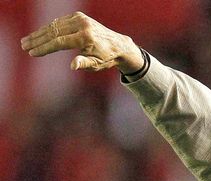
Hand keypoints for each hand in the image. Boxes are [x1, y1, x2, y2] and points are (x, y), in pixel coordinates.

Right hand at [20, 11, 143, 73]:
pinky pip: (60, 22)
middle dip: (37, 39)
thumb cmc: (106, 58)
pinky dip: (49, 28)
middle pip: (54, 32)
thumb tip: (72, 66)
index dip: (44, 48)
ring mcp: (80, 19)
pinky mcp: (79, 16)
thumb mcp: (96, 64)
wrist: (119, 45)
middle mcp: (82, 25)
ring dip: (40, 33)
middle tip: (24, 46)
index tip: (32, 52)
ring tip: (27, 41)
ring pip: (55, 25)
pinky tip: (39, 34)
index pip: (59, 42)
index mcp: (85, 37)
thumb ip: (84, 64)